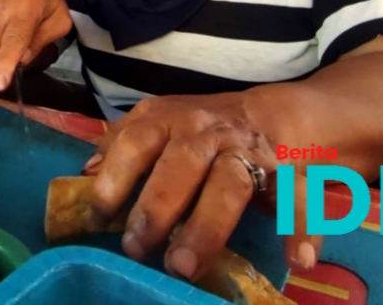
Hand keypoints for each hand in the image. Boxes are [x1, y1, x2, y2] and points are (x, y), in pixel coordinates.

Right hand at [0, 0, 71, 91]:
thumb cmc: (48, 9)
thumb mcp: (59, 24)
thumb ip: (41, 42)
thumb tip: (21, 61)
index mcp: (27, 7)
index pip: (13, 39)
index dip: (5, 63)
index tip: (0, 85)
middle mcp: (1, 6)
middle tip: (10, 74)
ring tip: (7, 60)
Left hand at [85, 94, 319, 283]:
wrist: (272, 116)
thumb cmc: (197, 131)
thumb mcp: (155, 125)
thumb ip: (120, 148)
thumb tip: (82, 175)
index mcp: (167, 120)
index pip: (136, 142)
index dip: (116, 176)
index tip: (100, 214)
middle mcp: (207, 132)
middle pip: (181, 166)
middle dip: (158, 207)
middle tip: (137, 249)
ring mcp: (248, 151)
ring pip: (230, 185)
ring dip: (206, 227)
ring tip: (183, 267)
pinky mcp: (287, 173)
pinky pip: (297, 199)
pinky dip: (300, 229)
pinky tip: (298, 261)